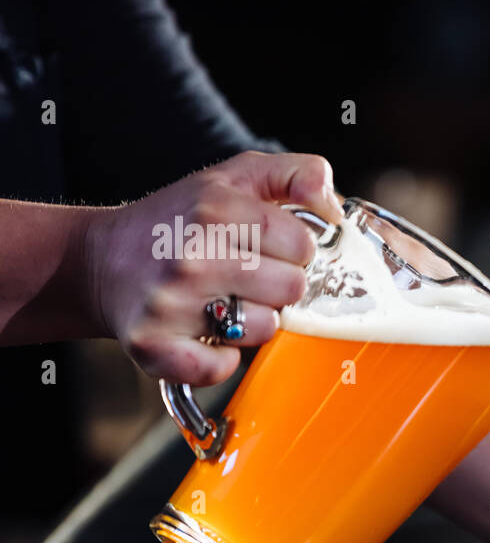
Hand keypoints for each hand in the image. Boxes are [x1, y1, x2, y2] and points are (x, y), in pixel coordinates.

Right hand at [85, 151, 344, 384]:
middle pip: (291, 288)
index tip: (270, 247)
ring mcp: (170, 304)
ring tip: (224, 301)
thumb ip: (297, 174)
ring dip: (253, 321)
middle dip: (278, 284)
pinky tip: (208, 335)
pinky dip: (221, 359)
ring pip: (264, 328)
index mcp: (215, 209)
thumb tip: (334, 208)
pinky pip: (220, 368)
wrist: (102, 260)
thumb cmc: (180, 219)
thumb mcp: (237, 176)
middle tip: (248, 276)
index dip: (294, 249)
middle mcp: (191, 256)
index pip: (303, 244)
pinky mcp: (154, 345)